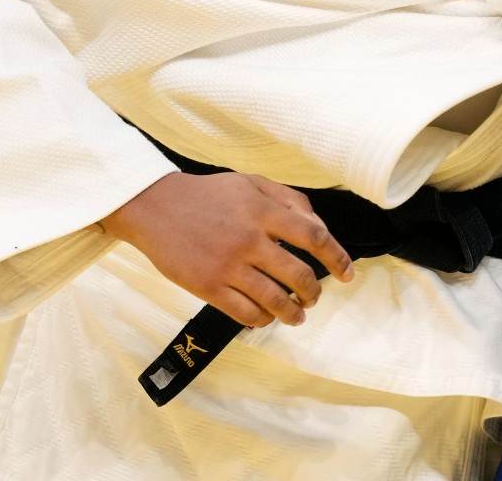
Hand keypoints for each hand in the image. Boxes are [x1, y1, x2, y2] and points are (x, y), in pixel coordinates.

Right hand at [101, 172, 352, 328]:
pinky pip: (244, 312)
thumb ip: (290, 200)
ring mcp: (228, 265)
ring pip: (274, 300)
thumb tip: (320, 227)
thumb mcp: (252, 183)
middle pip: (299, 275)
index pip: (314, 238)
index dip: (337, 258)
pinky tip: (266, 317)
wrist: (154, 206)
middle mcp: (249, 239)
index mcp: (264, 211)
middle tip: (314, 298)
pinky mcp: (207, 286)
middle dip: (313, 292)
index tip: (347, 274)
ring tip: (297, 315)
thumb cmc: (208, 194)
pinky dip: (261, 319)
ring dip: (292, 312)